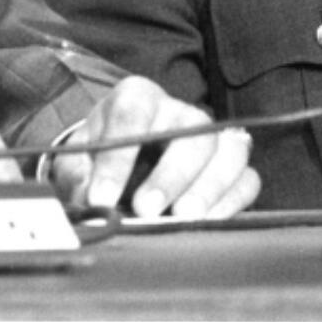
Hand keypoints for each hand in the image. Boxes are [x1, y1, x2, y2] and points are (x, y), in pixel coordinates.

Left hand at [48, 76, 257, 219]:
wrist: (119, 162)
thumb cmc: (97, 156)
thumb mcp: (75, 159)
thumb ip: (77, 175)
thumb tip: (91, 202)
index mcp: (138, 98)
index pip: (133, 113)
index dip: (118, 156)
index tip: (101, 197)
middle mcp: (181, 112)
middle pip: (191, 130)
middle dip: (170, 173)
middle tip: (146, 209)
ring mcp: (211, 138)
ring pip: (228, 151)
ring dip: (208, 186)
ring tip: (183, 217)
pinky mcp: (231, 169)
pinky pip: (246, 180)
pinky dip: (231, 201)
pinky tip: (207, 223)